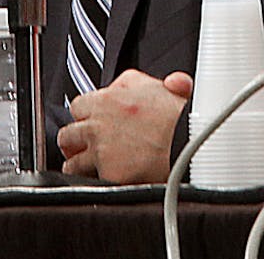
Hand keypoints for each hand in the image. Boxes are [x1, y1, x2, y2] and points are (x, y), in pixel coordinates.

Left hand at [58, 70, 192, 183]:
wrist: (194, 143)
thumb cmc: (186, 117)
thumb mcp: (167, 85)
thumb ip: (148, 82)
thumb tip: (158, 81)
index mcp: (109, 99)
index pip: (79, 106)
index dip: (85, 116)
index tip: (92, 122)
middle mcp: (99, 123)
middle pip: (69, 134)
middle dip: (75, 141)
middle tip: (86, 147)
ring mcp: (101, 149)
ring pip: (72, 161)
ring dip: (78, 165)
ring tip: (89, 169)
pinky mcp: (108, 173)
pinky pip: (88, 182)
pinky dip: (93, 183)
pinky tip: (102, 182)